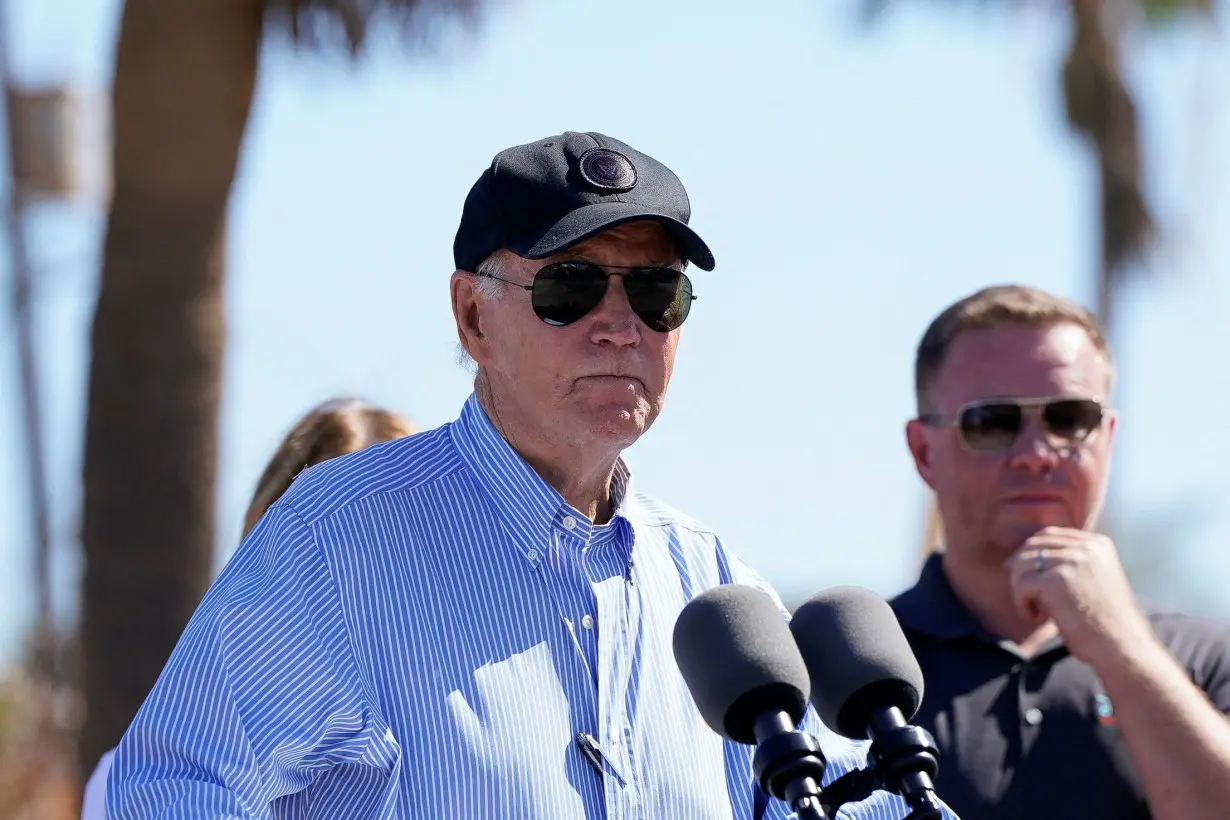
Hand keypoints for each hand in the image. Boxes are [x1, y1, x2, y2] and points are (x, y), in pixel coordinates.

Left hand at [1005, 526, 1156, 664]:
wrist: (1122, 647)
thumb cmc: (1104, 621)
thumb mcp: (1093, 579)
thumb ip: (1069, 563)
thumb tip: (1023, 556)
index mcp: (1098, 544)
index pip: (1049, 535)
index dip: (1028, 550)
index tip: (1015, 568)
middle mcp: (1087, 547)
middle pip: (1033, 545)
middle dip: (1018, 568)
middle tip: (1019, 592)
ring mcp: (1073, 561)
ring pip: (1022, 563)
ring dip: (1020, 588)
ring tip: (1034, 610)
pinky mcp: (1058, 580)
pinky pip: (1022, 585)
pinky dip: (1022, 603)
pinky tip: (1036, 617)